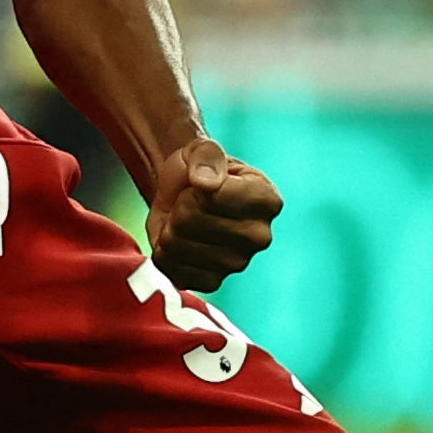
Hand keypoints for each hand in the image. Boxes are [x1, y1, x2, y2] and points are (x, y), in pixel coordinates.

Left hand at [144, 137, 282, 291]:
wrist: (183, 195)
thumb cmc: (198, 170)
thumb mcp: (202, 149)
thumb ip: (206, 157)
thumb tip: (205, 183)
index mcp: (267, 200)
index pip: (212, 196)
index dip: (193, 187)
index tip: (200, 184)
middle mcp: (260, 237)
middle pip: (190, 220)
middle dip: (179, 207)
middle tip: (188, 202)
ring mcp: (237, 264)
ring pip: (176, 244)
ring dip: (169, 228)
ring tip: (183, 220)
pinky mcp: (212, 283)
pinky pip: (170, 268)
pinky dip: (165, 252)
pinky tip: (180, 241)